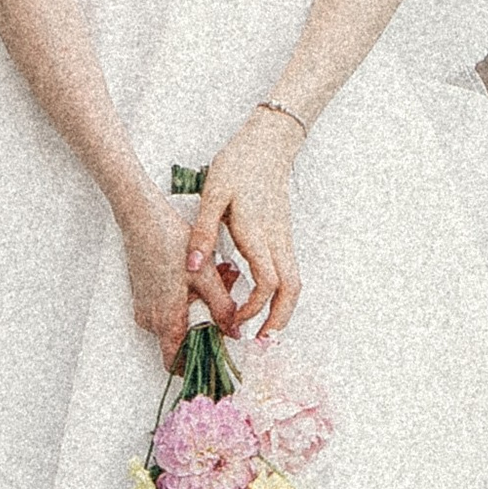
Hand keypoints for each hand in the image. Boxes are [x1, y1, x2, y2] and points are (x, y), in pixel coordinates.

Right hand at [120, 195, 241, 364]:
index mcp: (166, 319)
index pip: (176, 363)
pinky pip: (168, 308)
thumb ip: (223, 308)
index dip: (196, 364)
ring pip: (177, 321)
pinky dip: (188, 298)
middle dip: (208, 326)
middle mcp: (150, 319)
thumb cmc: (171, 242)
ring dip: (200, 308)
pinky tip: (202, 276)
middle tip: (228, 303)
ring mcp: (144, 307)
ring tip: (221, 279)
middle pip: (182, 340)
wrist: (142, 219)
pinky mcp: (144, 295)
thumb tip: (233, 332)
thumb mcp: (207, 275)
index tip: (216, 356)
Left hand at [189, 110, 303, 336]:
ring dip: (282, 310)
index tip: (236, 321)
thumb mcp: (213, 195)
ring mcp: (284, 239)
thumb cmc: (239, 166)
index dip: (254, 307)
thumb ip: (203, 232)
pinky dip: (280, 294)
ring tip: (264, 330)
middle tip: (263, 343)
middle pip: (291, 290)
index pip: (267, 282)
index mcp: (258, 233)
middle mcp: (277, 240)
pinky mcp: (284, 236)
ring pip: (294, 283)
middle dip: (280, 320)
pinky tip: (262, 300)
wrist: (268, 145)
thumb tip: (193, 266)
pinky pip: (288, 272)